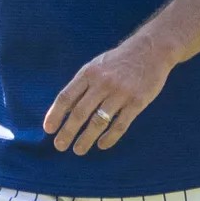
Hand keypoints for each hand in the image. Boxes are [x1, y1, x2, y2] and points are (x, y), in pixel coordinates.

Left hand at [42, 34, 175, 154]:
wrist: (151, 50)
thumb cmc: (118, 61)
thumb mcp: (96, 65)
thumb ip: (82, 85)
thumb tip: (64, 110)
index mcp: (89, 73)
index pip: (66, 96)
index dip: (55, 114)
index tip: (48, 129)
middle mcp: (102, 83)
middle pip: (80, 112)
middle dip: (68, 132)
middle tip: (60, 145)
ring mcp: (120, 93)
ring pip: (99, 122)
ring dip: (86, 139)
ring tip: (78, 150)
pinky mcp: (137, 102)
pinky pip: (120, 125)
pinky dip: (110, 138)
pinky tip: (102, 145)